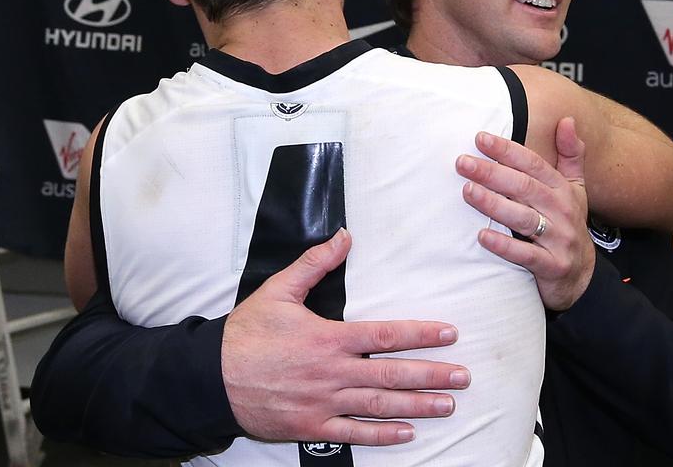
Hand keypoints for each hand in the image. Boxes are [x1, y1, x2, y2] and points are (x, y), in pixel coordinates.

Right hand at [223, 229, 469, 444]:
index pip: (386, 334)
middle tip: (463, 377)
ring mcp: (323, 402)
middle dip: (432, 375)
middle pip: (392, 373)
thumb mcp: (278, 291)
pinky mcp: (310, 426)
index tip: (450, 334)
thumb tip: (344, 236)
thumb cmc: (245, 334)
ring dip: (417, 406)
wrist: (209, 379)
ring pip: (379, 405)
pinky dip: (381, 435)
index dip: (422, 334)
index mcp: (329, 338)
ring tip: (447, 406)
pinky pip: (353, 433)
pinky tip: (407, 433)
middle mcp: (333, 372)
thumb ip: (314, 264)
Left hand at [457, 116, 594, 311]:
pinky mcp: (552, 266)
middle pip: (526, 188)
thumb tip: (567, 120)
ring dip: (494, 204)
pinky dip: (503, 245)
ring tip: (467, 191)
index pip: (535, 165)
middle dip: (493, 173)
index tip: (480, 139)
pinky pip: (525, 255)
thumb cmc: (568, 224)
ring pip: (524, 218)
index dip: (508, 151)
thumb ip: (570, 155)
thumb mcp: (575, 188)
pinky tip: (481, 235)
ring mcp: (559, 240)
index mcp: (564, 190)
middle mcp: (563, 212)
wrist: (580, 274)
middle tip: (463, 163)